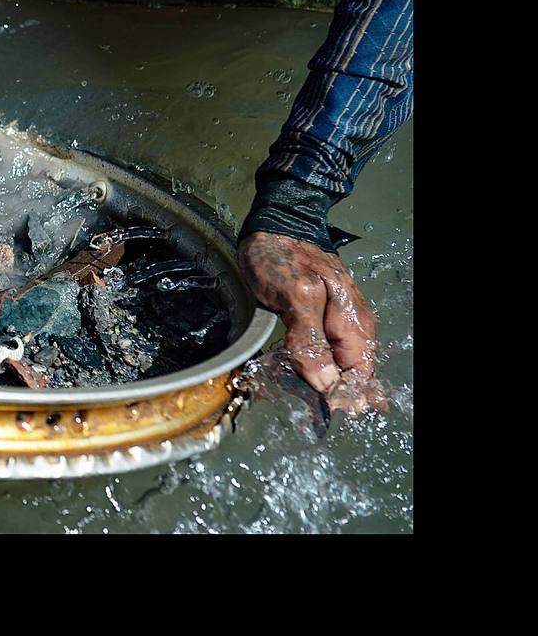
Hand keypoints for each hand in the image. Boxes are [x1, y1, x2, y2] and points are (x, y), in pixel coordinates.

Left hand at [238, 231, 387, 414]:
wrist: (276, 224)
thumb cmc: (283, 256)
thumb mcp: (295, 296)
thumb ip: (310, 340)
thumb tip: (325, 384)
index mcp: (353, 324)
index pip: (358, 376)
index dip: (341, 397)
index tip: (317, 409)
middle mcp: (352, 328)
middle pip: (350, 376)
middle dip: (333, 395)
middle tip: (309, 410)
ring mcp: (337, 324)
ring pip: (338, 368)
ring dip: (322, 384)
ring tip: (304, 399)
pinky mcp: (320, 321)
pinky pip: (324, 354)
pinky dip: (314, 368)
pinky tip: (303, 378)